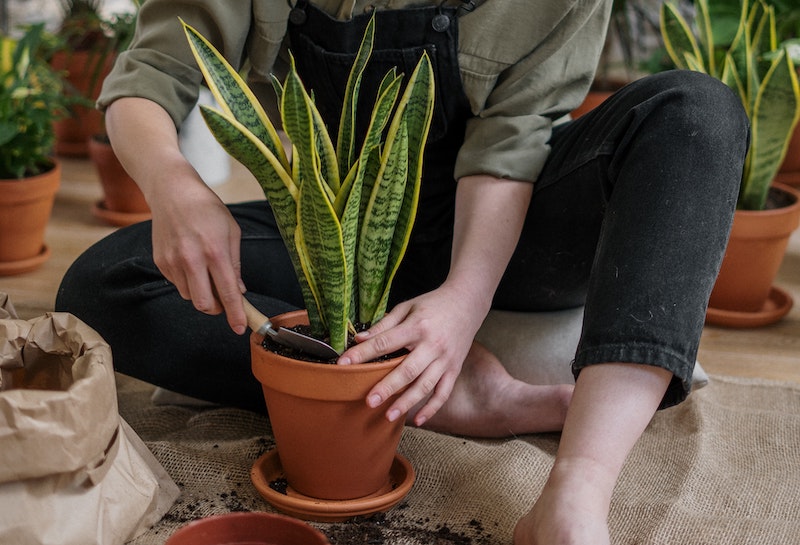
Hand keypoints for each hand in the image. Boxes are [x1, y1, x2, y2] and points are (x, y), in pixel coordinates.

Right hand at [105, 97, 247, 333]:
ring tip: (206, 271)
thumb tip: (239, 292)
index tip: (241, 328)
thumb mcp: (231, 232)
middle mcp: (191, 259)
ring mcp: (172, 262)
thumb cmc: (207, 209)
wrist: (171, 191)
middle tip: (224, 301)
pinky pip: (178, 284)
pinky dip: (189, 282)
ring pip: (190, 296)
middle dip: (216, 309)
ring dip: (202, 293)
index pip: (227, 292)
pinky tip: (192, 262)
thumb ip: (235, 265)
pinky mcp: (160, 262)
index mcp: (214, 251)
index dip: (235, 314)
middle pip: (203, 304)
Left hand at [338, 283, 486, 425]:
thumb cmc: (432, 304)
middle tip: (369, 401)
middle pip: (407, 370)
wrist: (467, 302)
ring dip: (407, 402)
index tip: (343, 364)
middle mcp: (432, 345)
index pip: (385, 342)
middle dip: (387, 387)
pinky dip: (432, 408)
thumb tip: (359, 339)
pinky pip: (444, 392)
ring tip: (389, 416)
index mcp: (417, 327)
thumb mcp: (407, 307)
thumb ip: (384, 325)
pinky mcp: (454, 369)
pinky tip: (418, 420)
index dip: (363, 353)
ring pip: (425, 385)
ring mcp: (445, 359)